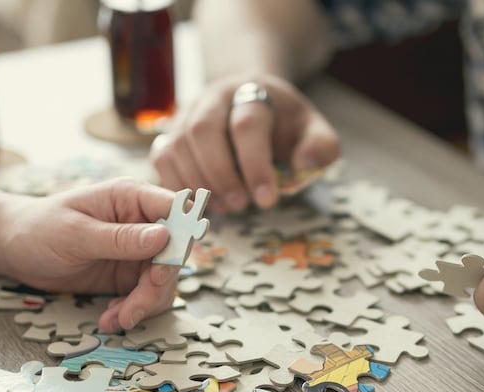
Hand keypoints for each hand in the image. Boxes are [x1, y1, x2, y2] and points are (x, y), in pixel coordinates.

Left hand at [0, 178, 178, 332]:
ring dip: (144, 305)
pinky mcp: (129, 275)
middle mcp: (141, 223)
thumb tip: (164, 237)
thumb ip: (120, 238)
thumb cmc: (38, 228)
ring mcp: (137, 251)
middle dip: (156, 287)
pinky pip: (146, 296)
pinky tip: (110, 317)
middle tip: (132, 311)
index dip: (180, 239)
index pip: (175, 210)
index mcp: (131, 198)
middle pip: (174, 255)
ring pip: (163, 281)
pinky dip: (132, 311)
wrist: (13, 248)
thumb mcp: (75, 233)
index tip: (163, 270)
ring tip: (115, 320)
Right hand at [151, 74, 340, 212]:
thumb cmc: (285, 126)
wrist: (254, 104)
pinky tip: (199, 205)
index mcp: (253, 90)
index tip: (268, 200)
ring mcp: (188, 112)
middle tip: (239, 206)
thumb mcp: (314, 131)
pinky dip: (176, 185)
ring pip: (178, 144)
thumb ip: (321, 147)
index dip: (255, 165)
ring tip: (224, 208)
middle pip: (203, 130)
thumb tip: (304, 166)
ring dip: (198, 182)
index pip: (248, 124)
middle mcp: (214, 96)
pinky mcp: (171, 132)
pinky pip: (162, 157)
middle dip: (220, 173)